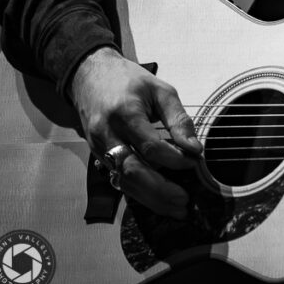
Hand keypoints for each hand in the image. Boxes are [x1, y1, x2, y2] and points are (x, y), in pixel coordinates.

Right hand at [70, 46, 202, 218]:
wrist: (89, 75)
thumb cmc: (129, 80)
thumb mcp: (160, 90)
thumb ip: (178, 119)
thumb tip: (194, 148)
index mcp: (124, 113)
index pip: (149, 145)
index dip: (174, 158)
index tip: (194, 162)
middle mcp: (107, 134)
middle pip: (132, 170)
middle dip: (160, 189)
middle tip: (185, 201)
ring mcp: (98, 148)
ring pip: (122, 180)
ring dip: (150, 198)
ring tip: (176, 208)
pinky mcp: (97, 156)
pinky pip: (117, 179)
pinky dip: (138, 192)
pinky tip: (157, 200)